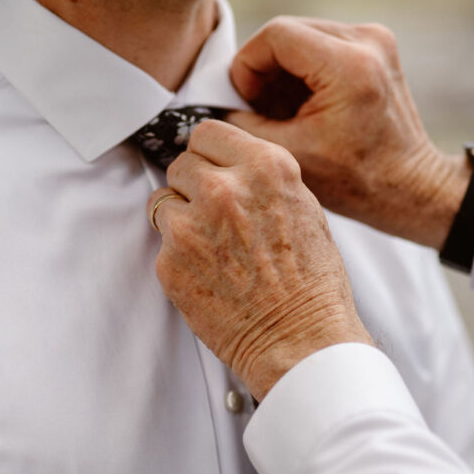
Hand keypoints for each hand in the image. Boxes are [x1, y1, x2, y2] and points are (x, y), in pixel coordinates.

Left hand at [146, 119, 371, 401]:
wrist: (301, 340)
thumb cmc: (311, 285)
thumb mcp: (304, 208)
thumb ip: (262, 180)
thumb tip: (229, 167)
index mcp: (265, 168)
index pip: (209, 133)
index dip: (210, 154)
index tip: (211, 167)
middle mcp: (224, 189)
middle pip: (182, 164)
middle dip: (194, 186)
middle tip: (215, 214)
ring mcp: (192, 225)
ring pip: (164, 200)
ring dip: (181, 218)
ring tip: (213, 247)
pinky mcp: (170, 261)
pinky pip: (162, 243)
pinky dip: (179, 256)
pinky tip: (209, 274)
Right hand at [228, 17, 470, 249]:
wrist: (410, 187)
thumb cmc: (355, 180)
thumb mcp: (288, 155)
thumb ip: (243, 124)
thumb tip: (218, 105)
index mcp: (348, 65)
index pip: (275, 35)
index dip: (248, 66)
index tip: (245, 102)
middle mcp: (367, 40)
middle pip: (288, 31)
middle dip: (264, 69)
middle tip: (260, 111)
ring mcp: (375, 39)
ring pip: (302, 36)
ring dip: (282, 71)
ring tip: (282, 113)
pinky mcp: (377, 46)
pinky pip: (321, 44)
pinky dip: (303, 71)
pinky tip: (303, 107)